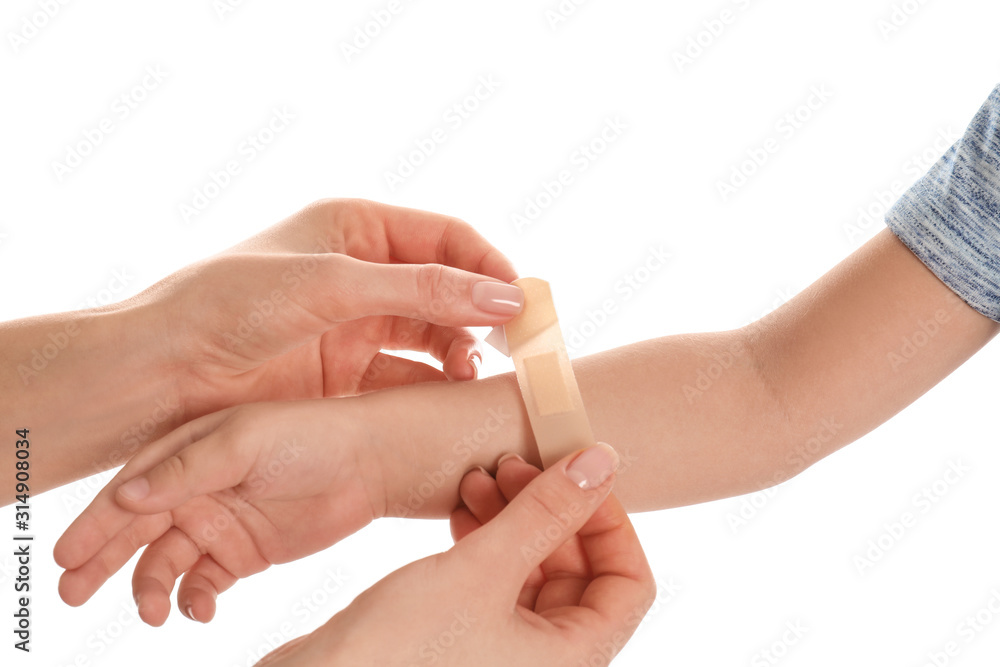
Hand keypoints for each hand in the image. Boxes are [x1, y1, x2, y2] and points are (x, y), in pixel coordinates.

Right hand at [54, 398, 382, 625]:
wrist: (369, 462)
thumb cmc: (308, 436)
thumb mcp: (244, 442)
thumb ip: (187, 469)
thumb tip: (124, 497)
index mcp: (187, 452)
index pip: (131, 489)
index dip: (97, 521)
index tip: (68, 555)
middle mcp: (196, 489)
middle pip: (136, 530)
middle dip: (101, 561)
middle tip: (71, 592)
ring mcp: (218, 523)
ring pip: (165, 563)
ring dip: (149, 588)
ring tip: (150, 612)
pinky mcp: (244, 554)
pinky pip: (205, 584)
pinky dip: (194, 600)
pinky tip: (199, 611)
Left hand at [135, 198, 521, 415]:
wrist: (162, 375)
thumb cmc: (232, 307)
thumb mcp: (333, 285)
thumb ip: (422, 290)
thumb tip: (506, 296)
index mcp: (355, 226)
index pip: (447, 237)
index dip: (490, 266)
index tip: (524, 303)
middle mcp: (361, 271)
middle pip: (447, 285)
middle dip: (483, 312)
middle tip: (519, 344)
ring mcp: (354, 323)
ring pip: (433, 332)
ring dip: (461, 350)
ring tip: (475, 373)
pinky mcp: (346, 373)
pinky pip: (407, 372)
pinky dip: (434, 383)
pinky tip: (448, 395)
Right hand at [257, 444, 655, 666]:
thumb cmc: (398, 654)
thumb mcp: (481, 571)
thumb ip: (545, 513)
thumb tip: (601, 462)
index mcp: (572, 659)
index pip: (628, 583)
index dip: (609, 521)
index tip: (575, 474)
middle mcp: (544, 660)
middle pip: (578, 569)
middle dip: (547, 508)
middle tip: (511, 462)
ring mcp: (504, 650)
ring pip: (531, 569)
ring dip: (512, 517)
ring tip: (477, 477)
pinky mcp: (464, 637)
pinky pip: (494, 580)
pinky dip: (484, 541)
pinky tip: (460, 508)